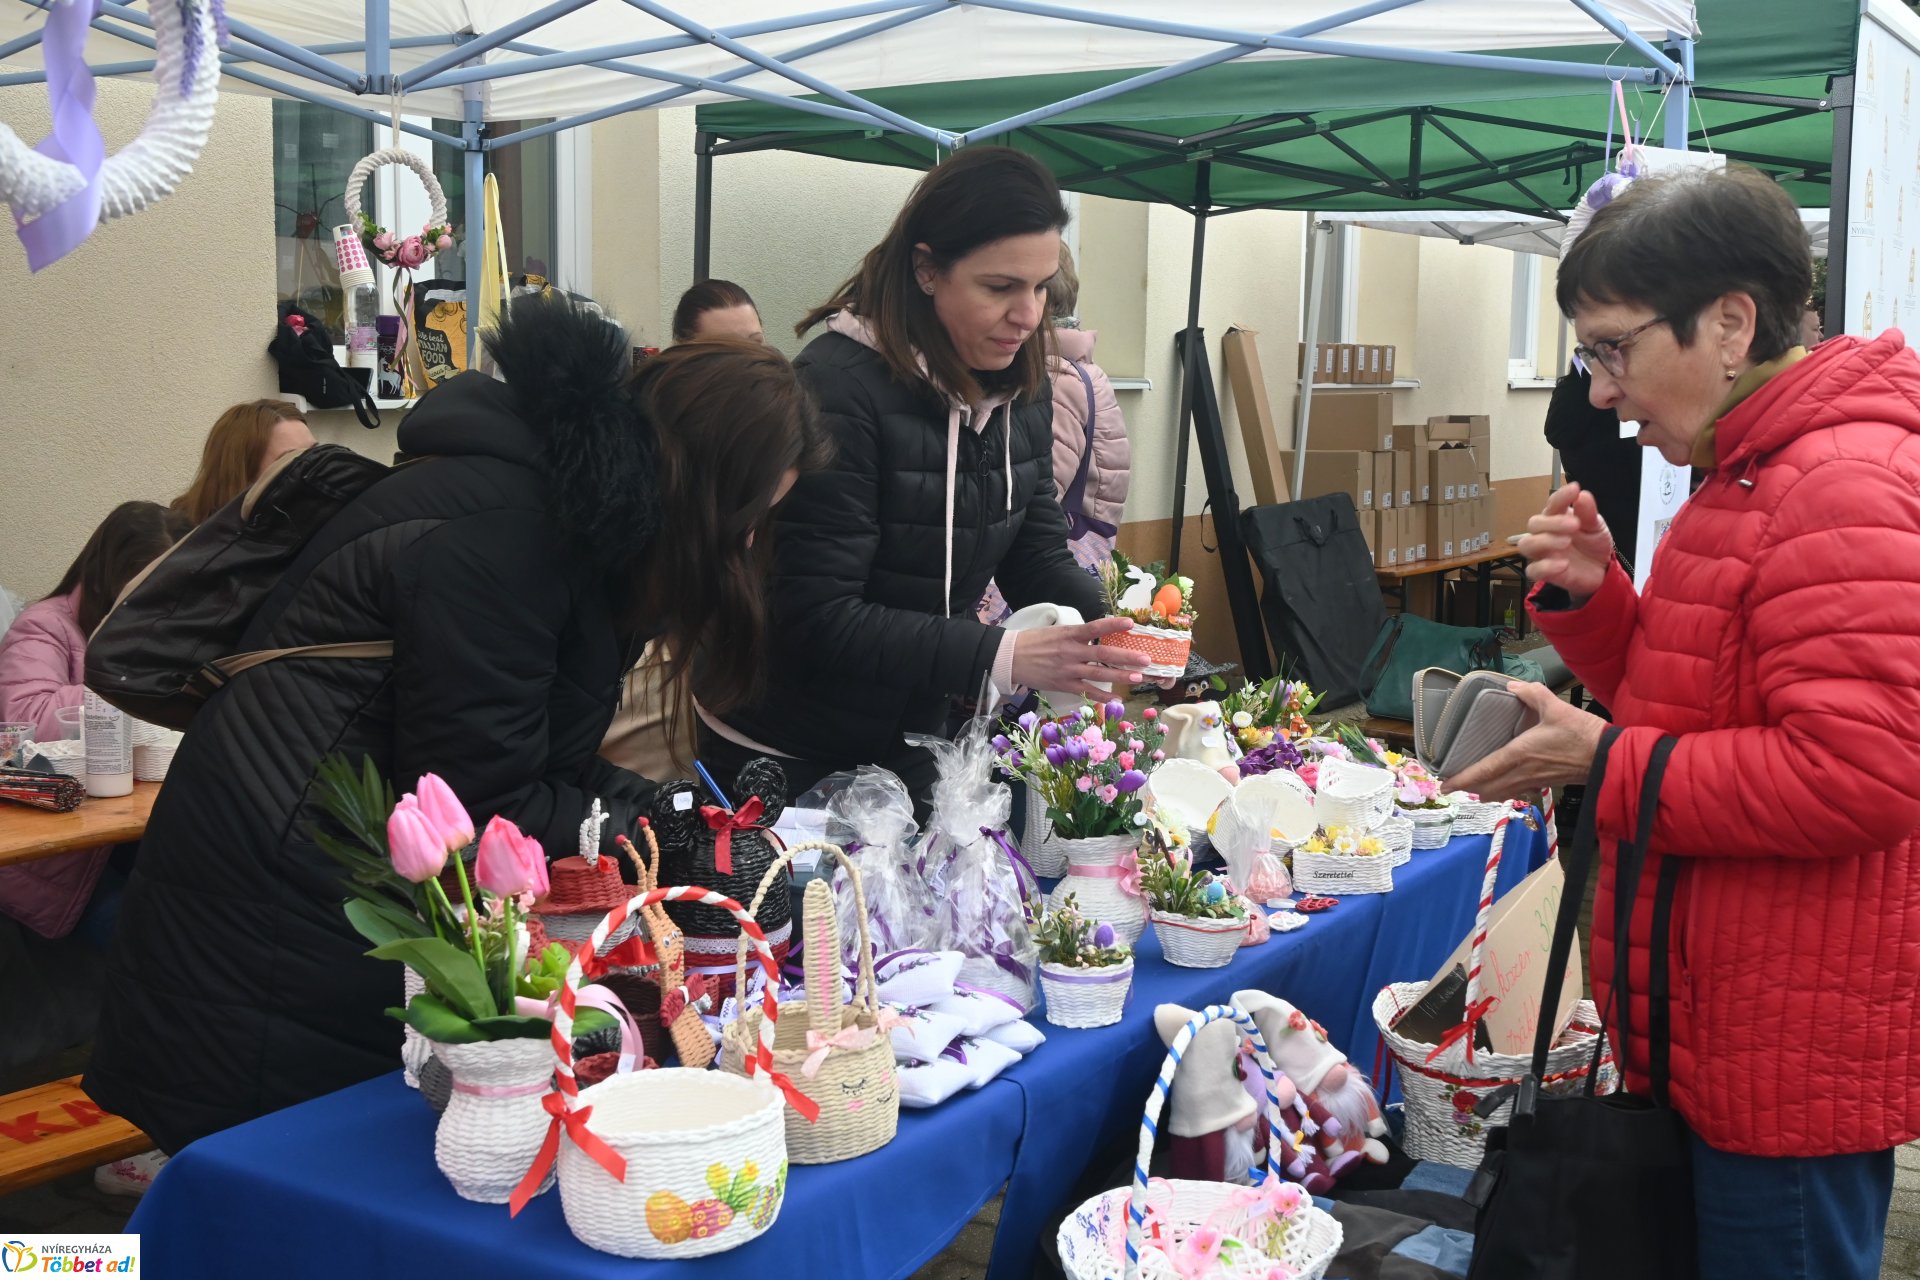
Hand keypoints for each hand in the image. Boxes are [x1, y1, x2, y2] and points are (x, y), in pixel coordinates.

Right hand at [1010, 617, 1150, 697]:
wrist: (1010, 657)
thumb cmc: (1033, 642)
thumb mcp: (1055, 631)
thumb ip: (1076, 634)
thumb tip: (1098, 635)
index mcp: (1069, 634)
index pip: (1095, 627)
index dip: (1113, 625)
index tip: (1130, 623)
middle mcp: (1071, 652)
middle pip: (1103, 654)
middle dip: (1126, 657)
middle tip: (1146, 658)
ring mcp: (1068, 670)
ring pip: (1098, 673)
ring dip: (1120, 676)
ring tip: (1138, 677)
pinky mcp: (1063, 684)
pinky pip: (1086, 691)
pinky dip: (1102, 695)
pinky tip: (1116, 699)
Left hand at [1443, 681, 1607, 799]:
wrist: (1609, 756)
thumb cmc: (1581, 733)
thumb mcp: (1555, 707)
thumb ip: (1532, 694)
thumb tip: (1512, 687)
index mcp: (1519, 755)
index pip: (1483, 771)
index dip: (1462, 779)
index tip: (1445, 784)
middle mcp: (1522, 773)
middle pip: (1487, 789)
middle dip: (1469, 788)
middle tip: (1454, 783)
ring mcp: (1534, 781)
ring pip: (1501, 793)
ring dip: (1485, 791)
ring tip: (1474, 785)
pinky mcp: (1545, 784)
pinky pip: (1517, 792)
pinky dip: (1504, 791)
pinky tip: (1503, 784)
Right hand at [1518, 483, 1613, 600]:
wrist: (1601, 571)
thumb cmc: (1593, 544)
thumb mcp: (1597, 527)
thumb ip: (1588, 513)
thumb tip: (1582, 495)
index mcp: (1557, 518)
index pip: (1552, 504)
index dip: (1560, 497)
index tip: (1574, 489)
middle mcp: (1545, 533)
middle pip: (1534, 523)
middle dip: (1552, 522)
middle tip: (1574, 524)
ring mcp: (1542, 553)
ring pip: (1526, 544)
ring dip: (1544, 541)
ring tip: (1566, 542)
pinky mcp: (1543, 572)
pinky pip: (1533, 570)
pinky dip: (1545, 566)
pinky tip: (1563, 564)